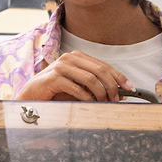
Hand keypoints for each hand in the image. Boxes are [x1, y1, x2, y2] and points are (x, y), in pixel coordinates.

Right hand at [15, 51, 129, 101]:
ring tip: (104, 103)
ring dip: (101, 93)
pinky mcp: (54, 77)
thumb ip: (95, 87)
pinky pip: (77, 88)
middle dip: (112, 86)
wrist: (30, 96)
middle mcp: (70, 57)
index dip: (119, 76)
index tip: (130, 87)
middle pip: (100, 70)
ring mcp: (61, 66)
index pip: (104, 65)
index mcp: (77, 56)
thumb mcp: (78, 87)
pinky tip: (90, 104)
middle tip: (117, 100)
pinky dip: (87, 98)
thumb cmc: (55, 92)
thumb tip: (119, 93)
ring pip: (91, 78)